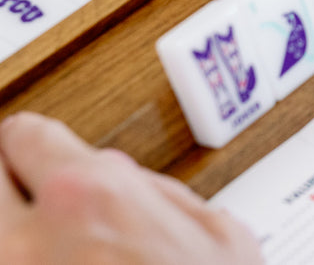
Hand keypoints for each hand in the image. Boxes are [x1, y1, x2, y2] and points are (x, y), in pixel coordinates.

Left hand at [0, 112, 262, 264]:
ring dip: (21, 230)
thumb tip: (125, 180)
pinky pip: (12, 263)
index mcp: (88, 195)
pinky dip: (30, 258)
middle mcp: (27, 242)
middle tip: (36, 186)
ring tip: (55, 236)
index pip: (24, 135)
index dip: (37, 141)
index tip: (37, 150)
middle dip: (14, 177)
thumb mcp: (218, 233)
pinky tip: (63, 261)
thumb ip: (160, 195)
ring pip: (0, 232)